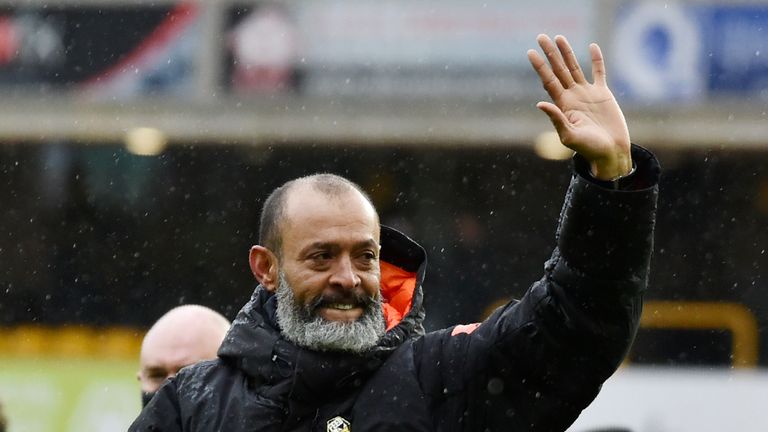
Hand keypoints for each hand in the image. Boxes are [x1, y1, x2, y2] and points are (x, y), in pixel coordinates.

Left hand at [528, 34, 630, 179]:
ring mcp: (587, 94)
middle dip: (549, 54)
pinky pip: (599, 72)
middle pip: (558, 70)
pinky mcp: (603, 94)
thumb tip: (540, 103)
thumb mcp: (569, 136)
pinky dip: (596, 60)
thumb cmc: (589, 149)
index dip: (539, 67)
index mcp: (563, 105)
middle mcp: (572, 96)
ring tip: (559, 37)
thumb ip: (556, 119)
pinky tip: (592, 46)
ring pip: (574, 68)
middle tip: (540, 36)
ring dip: (566, 53)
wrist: (610, 152)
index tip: (530, 52)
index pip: (548, 81)